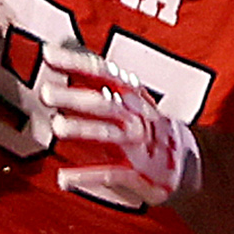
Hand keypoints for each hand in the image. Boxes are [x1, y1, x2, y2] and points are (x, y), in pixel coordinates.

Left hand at [42, 51, 202, 210]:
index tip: (49, 54)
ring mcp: (136, 145)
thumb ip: (93, 80)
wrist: (187, 161)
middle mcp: (133, 116)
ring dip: (83, 129)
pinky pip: (111, 174)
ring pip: (108, 134)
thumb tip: (55, 55)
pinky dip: (87, 177)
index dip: (75, 63)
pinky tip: (63, 178)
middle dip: (75, 97)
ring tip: (58, 126)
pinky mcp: (137, 173)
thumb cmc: (145, 126)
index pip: (101, 72)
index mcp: (129, 94)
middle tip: (46, 92)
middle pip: (103, 102)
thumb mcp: (126, 97)